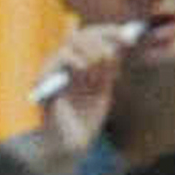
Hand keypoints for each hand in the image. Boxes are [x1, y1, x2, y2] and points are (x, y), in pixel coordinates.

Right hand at [33, 22, 153, 152]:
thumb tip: (125, 40)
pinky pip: (62, 55)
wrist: (72, 142)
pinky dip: (80, 61)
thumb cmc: (87, 116)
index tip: (129, 37)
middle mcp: (62, 62)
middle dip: (103, 41)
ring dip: (93, 52)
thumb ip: (110, 63)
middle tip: (114, 56)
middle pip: (82, 33)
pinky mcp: (44, 77)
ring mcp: (52, 68)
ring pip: (73, 40)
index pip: (90, 35)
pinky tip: (88, 76)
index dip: (110, 32)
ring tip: (100, 73)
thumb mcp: (104, 85)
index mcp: (76, 61)